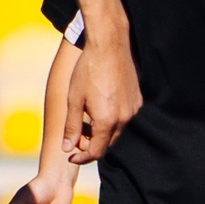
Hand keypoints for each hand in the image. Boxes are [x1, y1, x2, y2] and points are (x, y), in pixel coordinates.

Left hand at [63, 32, 140, 161]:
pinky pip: (124, 117)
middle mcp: (124, 118)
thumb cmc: (88, 70)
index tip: (70, 155)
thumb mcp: (73, 99)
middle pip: (108, 144)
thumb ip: (71, 126)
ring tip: (85, 118)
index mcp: (107, 120)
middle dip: (91, 144)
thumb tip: (67, 148)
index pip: (97, 152)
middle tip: (76, 136)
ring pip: (116, 131)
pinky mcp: (137, 100)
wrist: (109, 45)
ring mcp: (133, 109)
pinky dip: (111, 119)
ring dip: (101, 132)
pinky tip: (99, 106)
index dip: (82, 157)